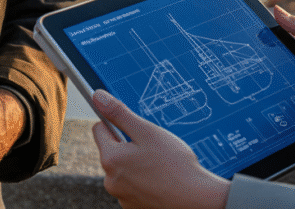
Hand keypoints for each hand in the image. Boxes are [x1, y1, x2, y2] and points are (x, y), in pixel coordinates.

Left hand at [91, 90, 229, 208]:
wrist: (196, 200)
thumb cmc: (175, 164)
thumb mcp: (147, 132)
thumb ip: (119, 114)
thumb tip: (98, 97)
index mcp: (111, 159)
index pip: (100, 129)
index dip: (115, 123)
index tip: (132, 126)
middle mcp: (111, 181)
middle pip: (112, 151)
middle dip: (128, 146)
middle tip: (152, 148)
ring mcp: (121, 196)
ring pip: (123, 170)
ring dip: (136, 165)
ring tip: (159, 166)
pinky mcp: (133, 207)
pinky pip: (132, 186)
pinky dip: (143, 181)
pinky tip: (160, 181)